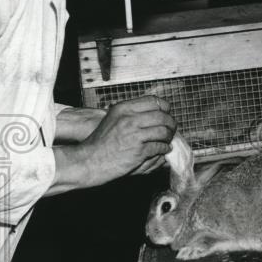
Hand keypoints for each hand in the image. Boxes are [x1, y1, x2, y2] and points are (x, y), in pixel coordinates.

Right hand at [51, 97, 175, 192]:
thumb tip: (151, 110)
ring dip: (168, 137)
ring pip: (164, 132)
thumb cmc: (100, 142)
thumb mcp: (113, 118)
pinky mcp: (139, 150)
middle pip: (163, 117)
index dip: (165, 108)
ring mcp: (135, 135)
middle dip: (171, 124)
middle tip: (171, 129)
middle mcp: (130, 119)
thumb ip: (130, 113)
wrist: (89, 160)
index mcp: (124, 108)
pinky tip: (163, 150)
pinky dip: (164, 149)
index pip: (154, 101)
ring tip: (167, 140)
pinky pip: (160, 147)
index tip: (167, 114)